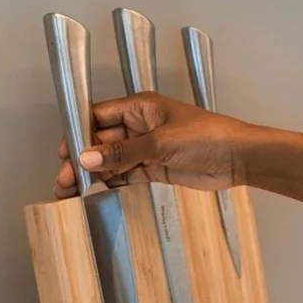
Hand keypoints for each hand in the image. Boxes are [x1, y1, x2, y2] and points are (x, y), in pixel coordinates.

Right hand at [54, 92, 252, 198]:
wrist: (239, 158)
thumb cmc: (205, 138)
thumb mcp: (161, 143)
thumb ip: (123, 153)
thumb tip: (85, 158)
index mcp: (140, 107)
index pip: (98, 116)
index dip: (79, 133)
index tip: (63, 154)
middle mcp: (139, 126)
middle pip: (101, 142)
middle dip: (81, 160)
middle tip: (63, 183)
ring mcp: (146, 149)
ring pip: (111, 161)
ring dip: (92, 175)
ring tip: (69, 194)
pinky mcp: (155, 169)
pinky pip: (125, 175)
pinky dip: (109, 184)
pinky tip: (92, 195)